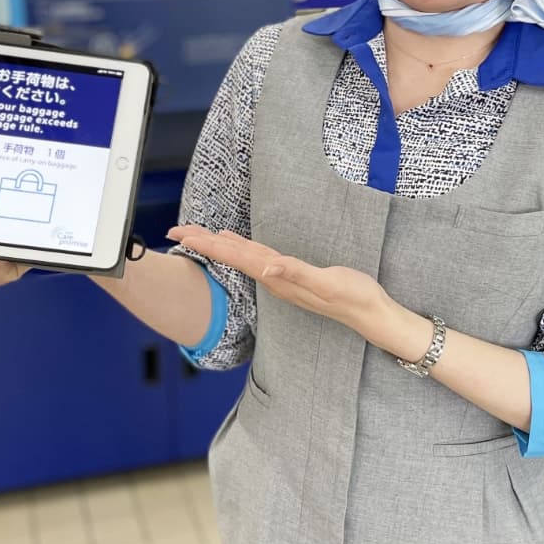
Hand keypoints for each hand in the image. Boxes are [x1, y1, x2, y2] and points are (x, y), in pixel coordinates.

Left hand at [167, 225, 393, 342]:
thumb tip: (267, 268)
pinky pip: (257, 257)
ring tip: (196, 234)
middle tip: (175, 230)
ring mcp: (280, 276)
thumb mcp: (326, 284)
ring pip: (241, 256)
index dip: (207, 245)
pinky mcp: (290, 273)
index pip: (234, 257)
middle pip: (230, 256)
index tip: (183, 236)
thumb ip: (296, 275)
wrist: (368, 313)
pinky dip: (241, 247)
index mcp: (276, 277)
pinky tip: (235, 243)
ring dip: (217, 245)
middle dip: (203, 243)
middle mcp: (273, 277)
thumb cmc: (351, 297)